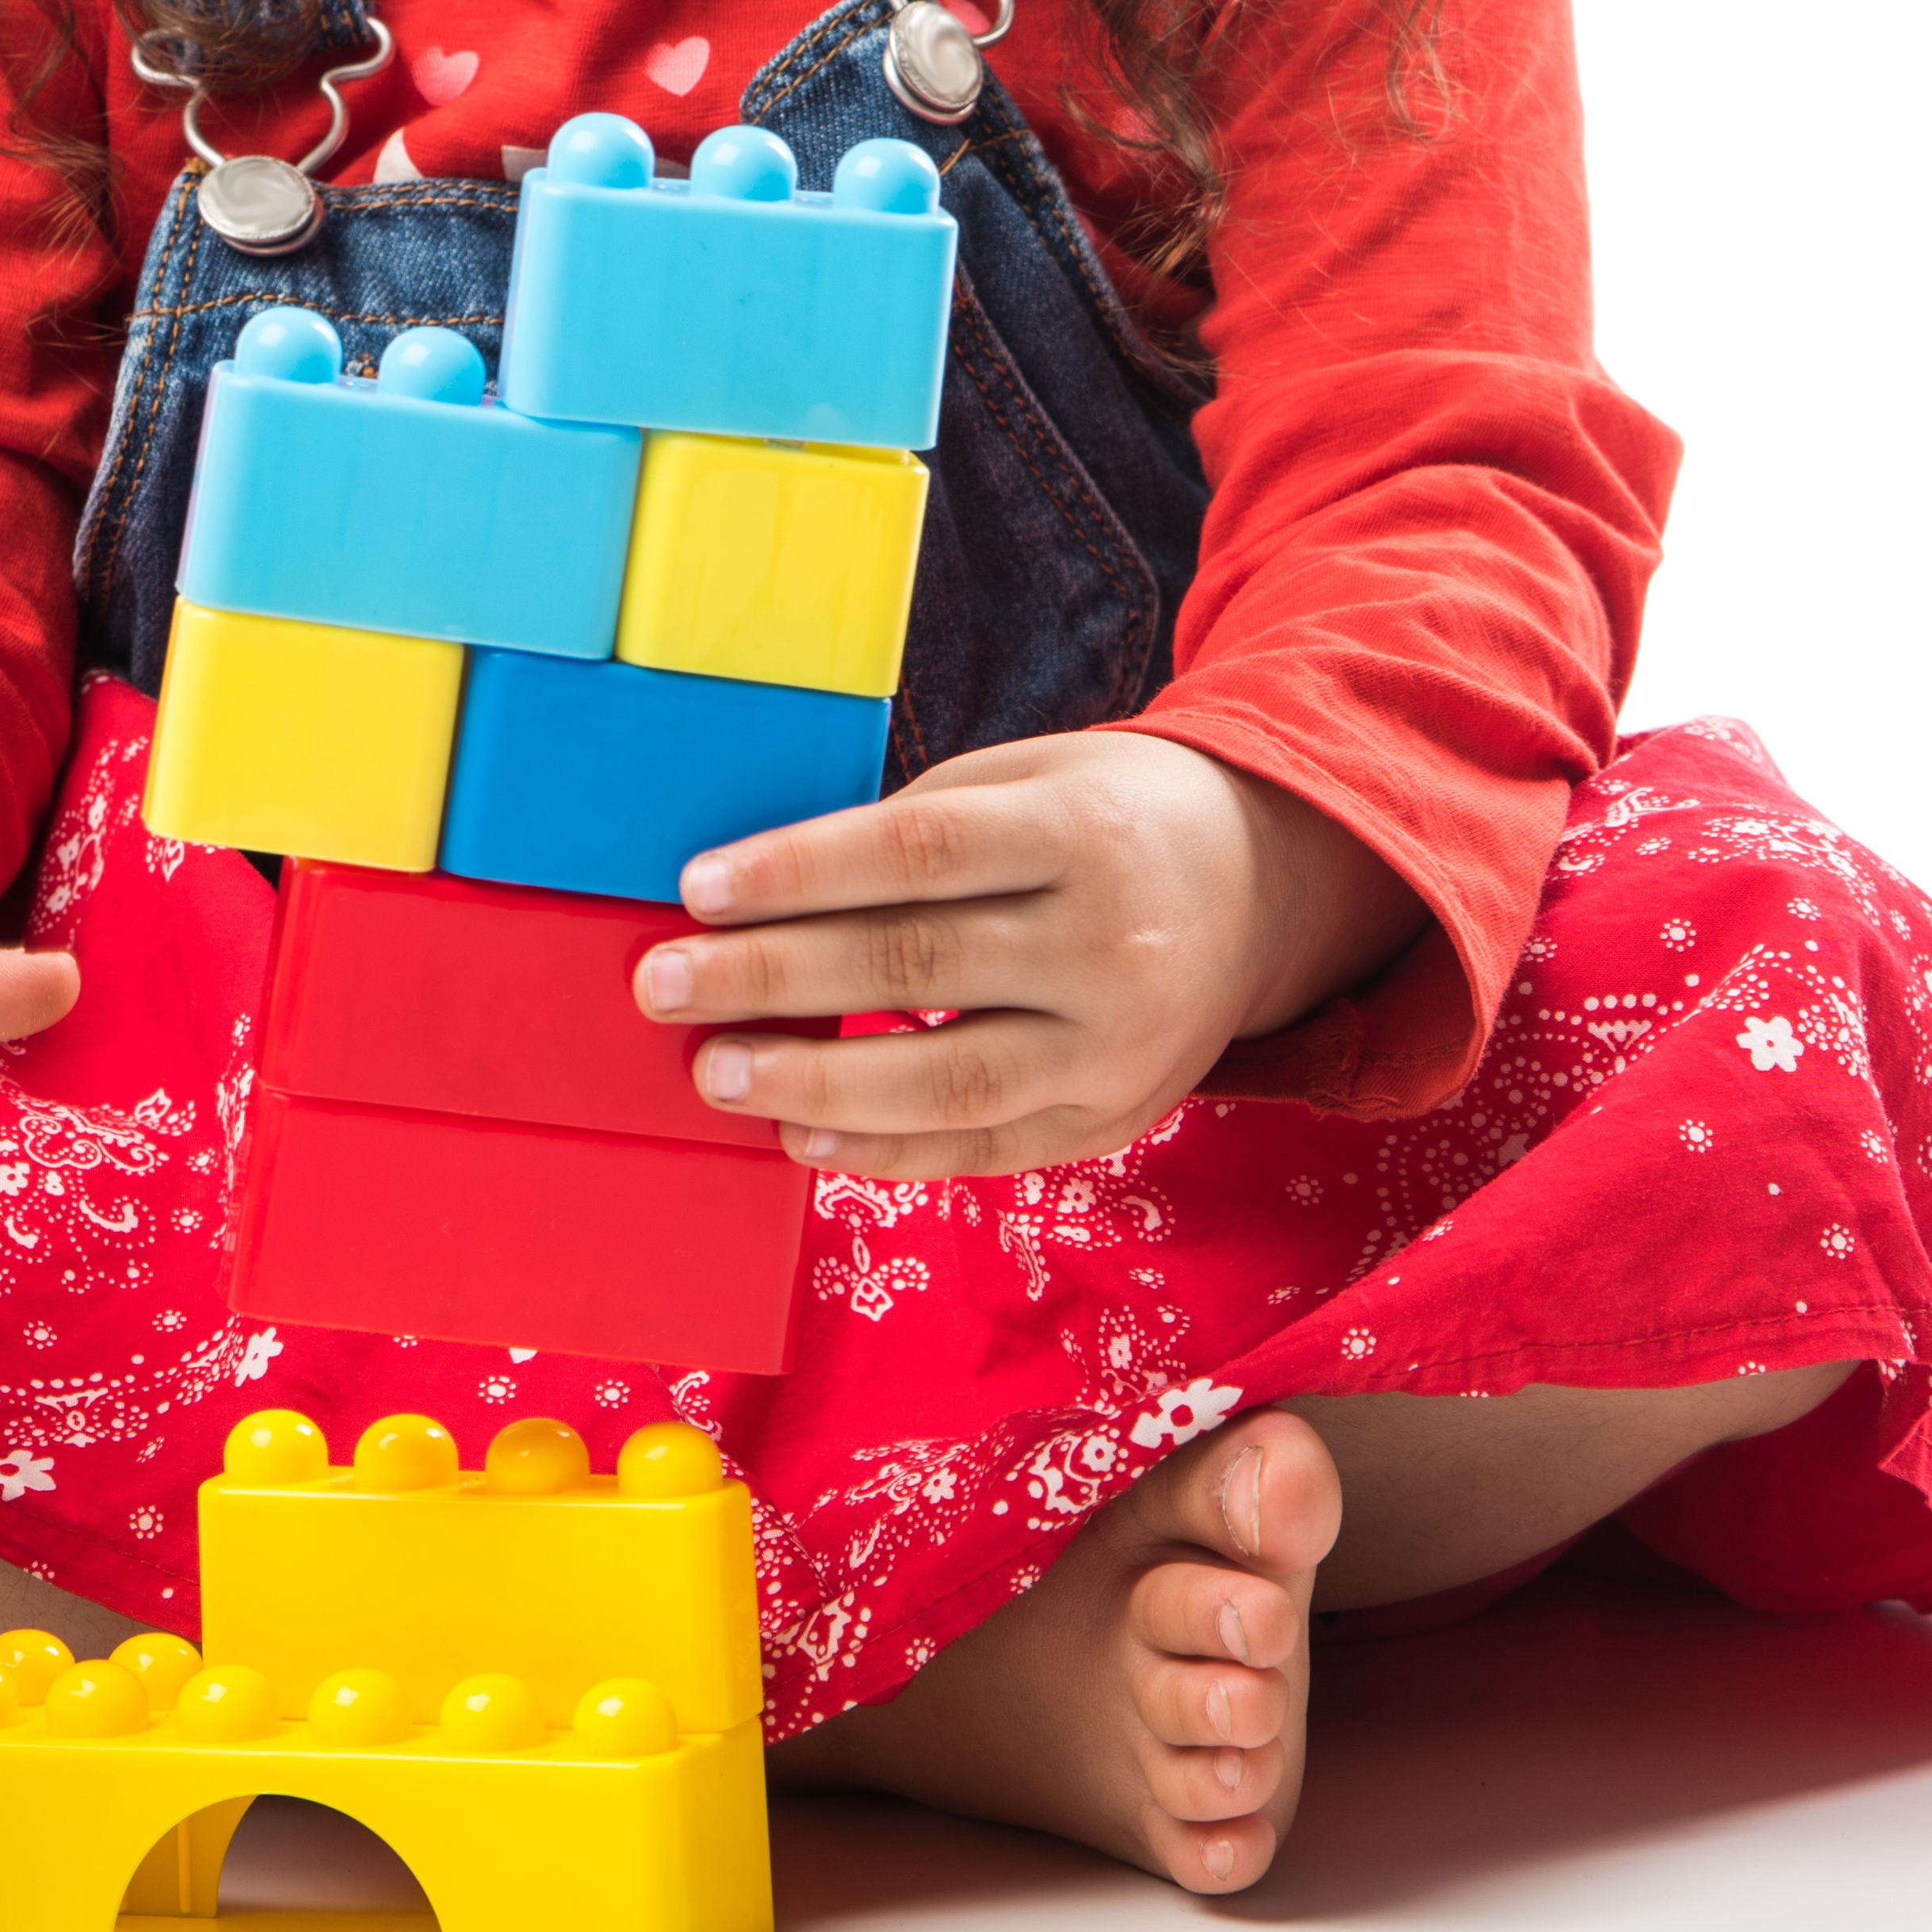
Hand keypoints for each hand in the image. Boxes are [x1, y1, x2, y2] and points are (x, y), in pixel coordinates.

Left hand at [632, 730, 1423, 1179]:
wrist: (1267, 886)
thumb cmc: (1107, 817)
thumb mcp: (1031, 781)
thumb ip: (918, 831)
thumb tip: (766, 894)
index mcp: (1083, 833)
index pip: (920, 854)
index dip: (801, 873)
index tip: (697, 888)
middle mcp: (1111, 944)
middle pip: (917, 965)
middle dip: (774, 979)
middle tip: (664, 985)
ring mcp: (1120, 1046)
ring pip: (949, 1079)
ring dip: (816, 1083)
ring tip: (717, 1073)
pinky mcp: (1115, 1117)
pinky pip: (985, 1146)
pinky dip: (886, 1150)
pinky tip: (801, 1134)